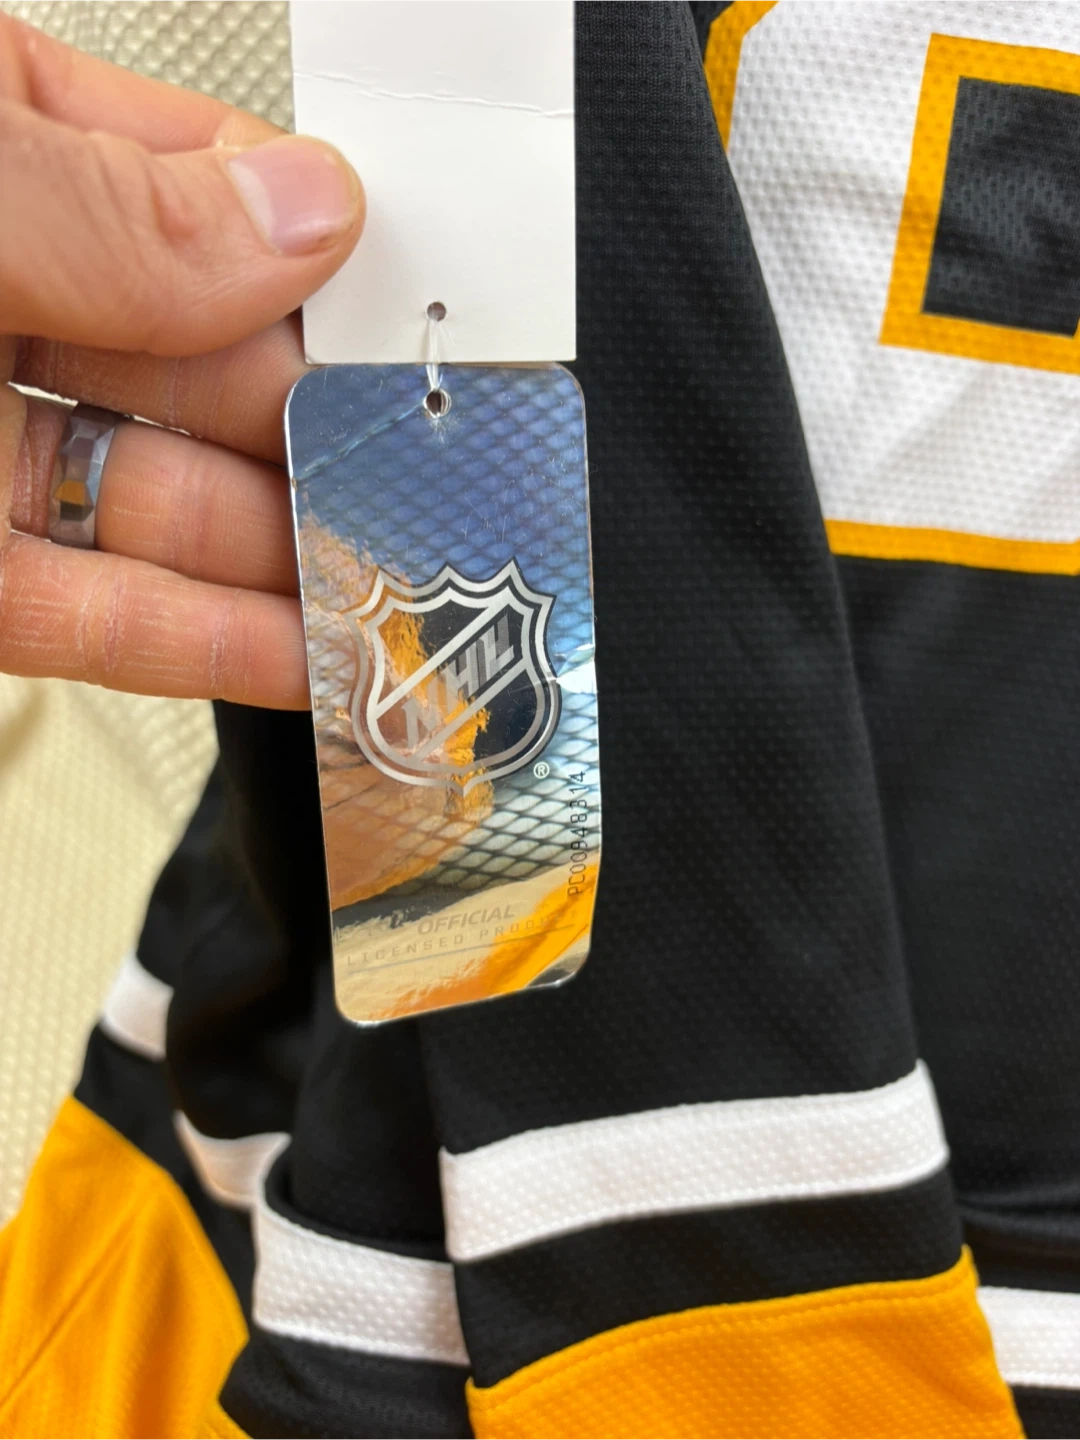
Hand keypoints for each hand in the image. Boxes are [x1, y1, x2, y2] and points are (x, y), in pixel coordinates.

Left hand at [0, 15, 364, 707]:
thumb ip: (114, 208)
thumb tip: (303, 215)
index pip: (201, 196)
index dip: (319, 263)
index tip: (414, 325)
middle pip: (210, 373)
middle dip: (324, 432)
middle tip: (429, 477)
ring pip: (170, 510)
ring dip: (293, 558)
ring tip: (402, 582)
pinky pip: (103, 616)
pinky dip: (213, 646)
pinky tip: (313, 656)